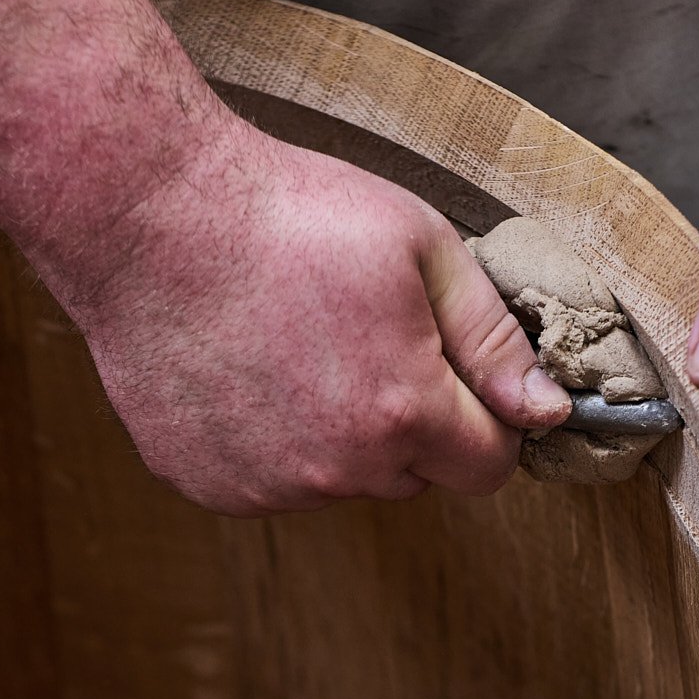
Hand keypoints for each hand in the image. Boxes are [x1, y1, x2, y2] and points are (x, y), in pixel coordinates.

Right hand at [63, 108, 571, 514]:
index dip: (485, 419)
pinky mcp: (205, 484)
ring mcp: (264, 485)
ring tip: (290, 344)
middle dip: (407, 423)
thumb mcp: (422, 247)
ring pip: (337, 480)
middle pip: (411, 475)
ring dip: (335, 434)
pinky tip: (245, 370)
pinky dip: (268, 441)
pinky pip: (269, 481)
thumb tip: (549, 412)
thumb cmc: (286, 213)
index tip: (454, 374)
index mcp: (401, 412)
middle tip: (359, 337)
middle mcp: (335, 469)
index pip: (487, 467)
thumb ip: (493, 341)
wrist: (149, 214)